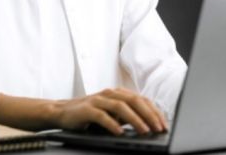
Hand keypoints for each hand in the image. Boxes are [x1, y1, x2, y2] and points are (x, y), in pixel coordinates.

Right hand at [52, 88, 167, 135]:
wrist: (61, 112)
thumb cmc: (89, 114)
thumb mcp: (111, 113)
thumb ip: (127, 116)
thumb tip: (148, 125)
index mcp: (118, 93)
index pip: (142, 100)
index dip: (154, 111)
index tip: (164, 124)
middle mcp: (110, 93)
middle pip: (134, 101)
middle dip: (149, 115)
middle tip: (159, 128)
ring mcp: (98, 100)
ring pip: (121, 107)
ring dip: (135, 119)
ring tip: (144, 130)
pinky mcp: (86, 109)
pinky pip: (102, 116)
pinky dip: (112, 124)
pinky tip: (120, 132)